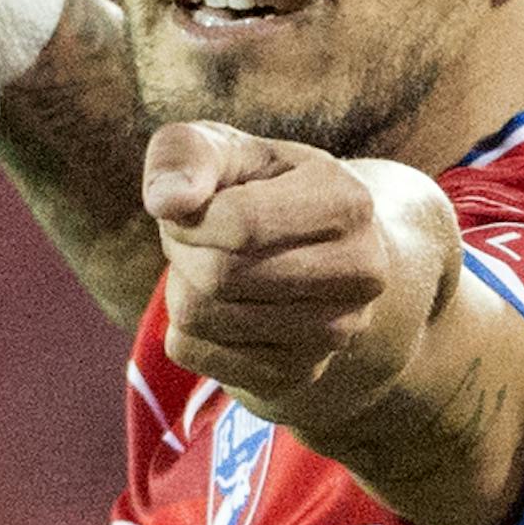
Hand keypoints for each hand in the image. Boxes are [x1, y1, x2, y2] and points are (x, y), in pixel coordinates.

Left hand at [142, 124, 456, 423]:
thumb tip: (165, 202)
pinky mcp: (296, 374)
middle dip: (184, 250)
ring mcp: (333, 333)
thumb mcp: (228, 150)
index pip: (239, 223)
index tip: (188, 207)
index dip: (190, 215)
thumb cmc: (259, 189)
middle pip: (219, 275)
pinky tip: (217, 305)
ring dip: (181, 286)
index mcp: (348, 204)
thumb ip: (187, 154)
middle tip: (194, 238)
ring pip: (200, 317)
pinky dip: (185, 325)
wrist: (316, 256)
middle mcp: (358, 274)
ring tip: (209, 267)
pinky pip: (192, 352)